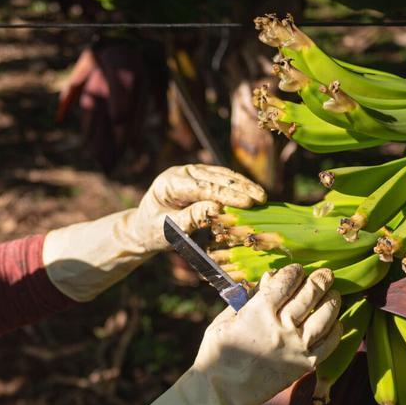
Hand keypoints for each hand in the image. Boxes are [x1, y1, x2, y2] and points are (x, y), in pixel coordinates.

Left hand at [42, 164, 265, 301]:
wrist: (144, 228)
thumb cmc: (153, 232)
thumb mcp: (168, 231)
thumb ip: (190, 219)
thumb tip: (216, 208)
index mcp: (169, 182)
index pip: (202, 187)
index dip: (227, 194)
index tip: (248, 203)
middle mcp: (181, 172)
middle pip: (215, 177)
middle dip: (240, 188)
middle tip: (262, 199)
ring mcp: (191, 173)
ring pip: (221, 175)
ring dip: (242, 185)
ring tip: (262, 196)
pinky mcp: (200, 178)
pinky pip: (221, 180)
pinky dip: (237, 187)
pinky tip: (253, 194)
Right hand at [98, 264, 340, 404]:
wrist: (221, 393)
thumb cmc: (217, 354)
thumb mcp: (225, 320)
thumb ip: (248, 299)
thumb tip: (270, 280)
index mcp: (258, 312)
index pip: (286, 281)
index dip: (294, 271)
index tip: (297, 270)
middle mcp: (281, 327)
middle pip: (310, 294)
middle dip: (320, 279)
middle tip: (325, 274)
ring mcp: (296, 347)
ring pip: (326, 315)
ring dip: (332, 300)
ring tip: (333, 294)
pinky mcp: (304, 365)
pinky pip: (329, 343)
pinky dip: (335, 329)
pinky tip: (334, 322)